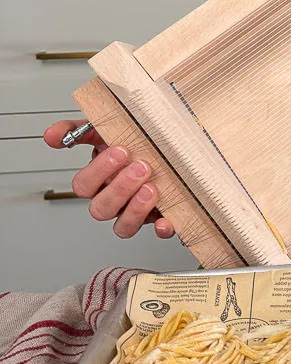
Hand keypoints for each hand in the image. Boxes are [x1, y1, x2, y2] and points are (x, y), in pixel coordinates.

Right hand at [43, 121, 174, 239]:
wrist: (166, 147)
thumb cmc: (131, 143)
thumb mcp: (103, 130)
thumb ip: (76, 130)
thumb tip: (51, 136)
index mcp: (97, 182)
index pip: (84, 185)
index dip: (99, 171)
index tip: (120, 151)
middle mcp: (113, 201)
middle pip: (101, 208)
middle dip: (120, 188)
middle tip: (140, 167)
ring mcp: (134, 213)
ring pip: (123, 226)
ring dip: (136, 210)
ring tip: (151, 188)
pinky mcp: (159, 219)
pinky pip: (159, 233)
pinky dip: (162, 228)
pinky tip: (166, 220)